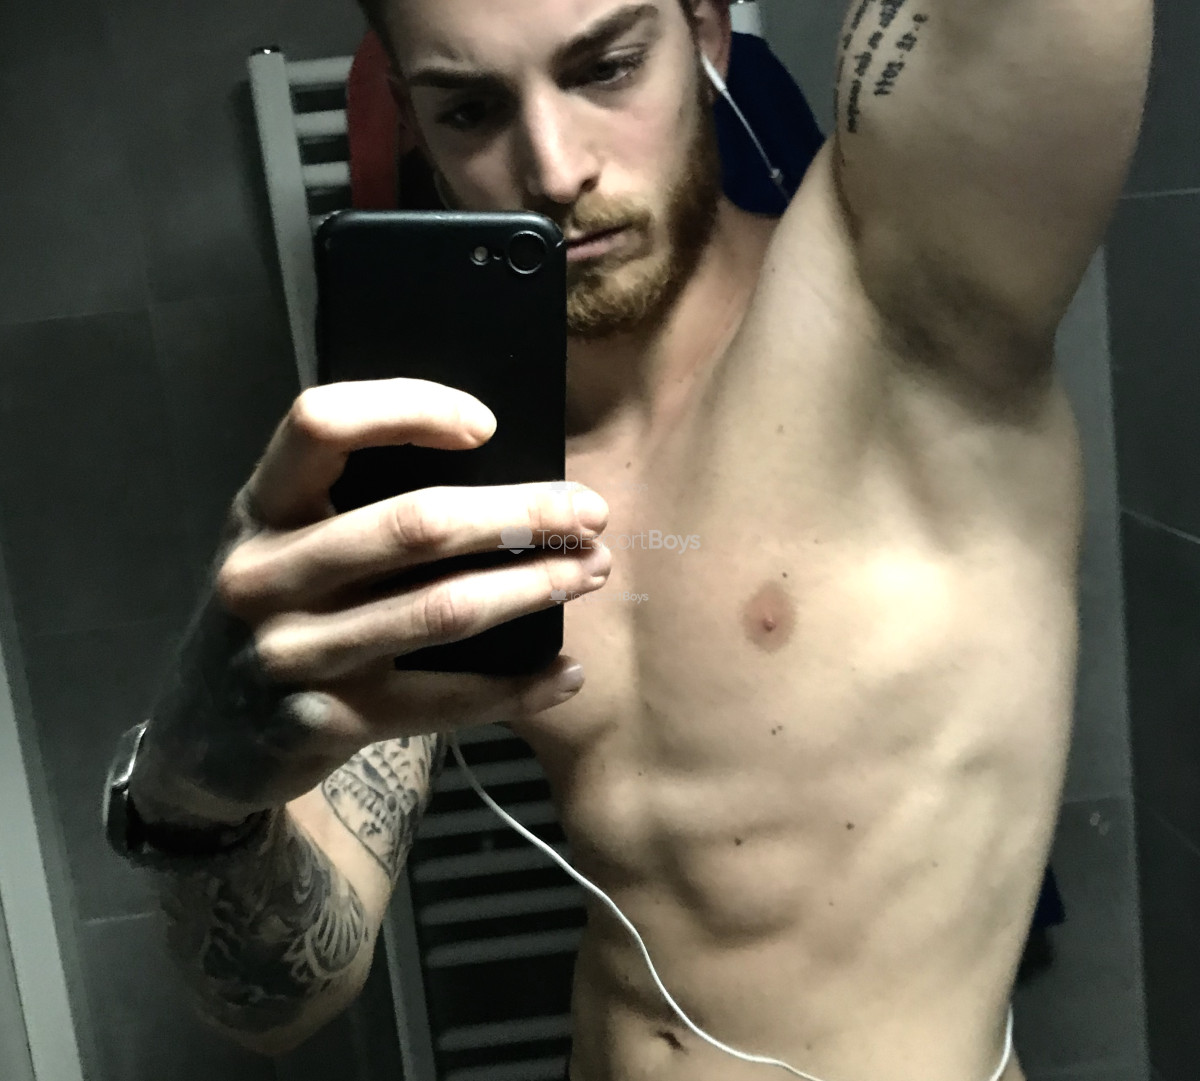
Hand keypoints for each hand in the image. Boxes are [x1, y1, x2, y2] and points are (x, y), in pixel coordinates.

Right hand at [132, 378, 609, 824]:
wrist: (206, 737)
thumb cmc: (274, 612)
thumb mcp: (283, 544)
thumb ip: (349, 506)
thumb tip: (497, 470)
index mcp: (259, 507)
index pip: (322, 424)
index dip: (408, 408)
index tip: (486, 426)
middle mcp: (267, 574)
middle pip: (414, 524)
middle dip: (520, 515)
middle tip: (590, 513)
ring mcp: (294, 653)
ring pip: (442, 609)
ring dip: (533, 586)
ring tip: (592, 571)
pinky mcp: (330, 722)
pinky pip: (445, 700)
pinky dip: (517, 688)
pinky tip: (567, 674)